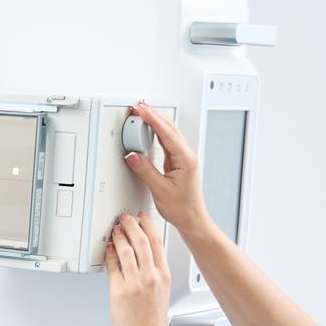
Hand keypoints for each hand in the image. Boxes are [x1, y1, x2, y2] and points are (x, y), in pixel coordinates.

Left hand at [106, 210, 171, 325]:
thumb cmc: (152, 323)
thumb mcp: (161, 293)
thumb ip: (154, 275)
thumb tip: (144, 261)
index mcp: (163, 275)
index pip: (157, 242)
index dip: (149, 226)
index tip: (143, 218)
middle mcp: (151, 276)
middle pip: (141, 240)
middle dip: (132, 224)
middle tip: (125, 218)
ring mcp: (135, 282)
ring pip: (127, 249)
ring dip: (119, 236)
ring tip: (115, 229)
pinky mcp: (120, 290)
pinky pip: (113, 265)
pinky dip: (110, 253)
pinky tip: (108, 248)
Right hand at [123, 102, 209, 236]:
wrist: (192, 218)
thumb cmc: (182, 208)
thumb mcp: (160, 189)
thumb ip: (145, 170)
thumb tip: (133, 156)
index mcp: (186, 159)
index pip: (167, 133)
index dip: (153, 119)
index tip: (142, 110)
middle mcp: (186, 156)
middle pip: (170, 127)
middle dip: (154, 114)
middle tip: (139, 106)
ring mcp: (183, 158)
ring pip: (169, 132)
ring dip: (156, 121)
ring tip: (143, 113)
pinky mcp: (178, 162)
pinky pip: (167, 141)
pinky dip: (157, 132)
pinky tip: (150, 129)